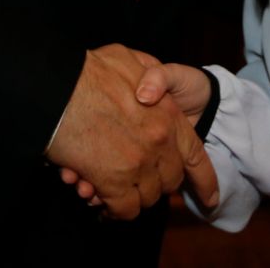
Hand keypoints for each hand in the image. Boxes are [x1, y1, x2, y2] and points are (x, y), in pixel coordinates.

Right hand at [44, 44, 217, 218]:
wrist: (57, 84)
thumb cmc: (92, 69)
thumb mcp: (131, 59)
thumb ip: (149, 75)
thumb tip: (148, 91)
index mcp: (169, 115)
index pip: (195, 156)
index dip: (204, 180)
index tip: (211, 200)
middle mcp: (159, 142)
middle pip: (169, 181)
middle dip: (154, 185)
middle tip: (133, 180)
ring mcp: (138, 164)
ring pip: (145, 198)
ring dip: (130, 196)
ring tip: (106, 188)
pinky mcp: (113, 182)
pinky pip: (122, 208)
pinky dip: (112, 209)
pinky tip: (96, 198)